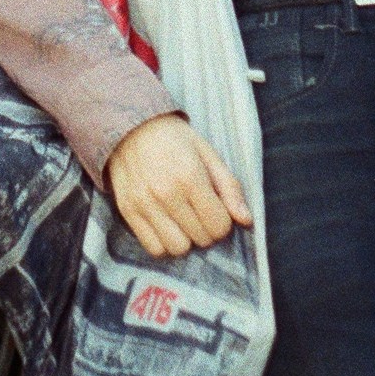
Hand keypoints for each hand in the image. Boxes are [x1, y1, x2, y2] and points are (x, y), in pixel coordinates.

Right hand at [103, 114, 251, 257]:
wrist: (129, 127)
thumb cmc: (175, 140)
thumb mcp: (208, 154)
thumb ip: (230, 187)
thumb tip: (247, 220)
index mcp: (190, 177)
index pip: (219, 226)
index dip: (223, 220)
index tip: (215, 208)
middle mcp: (166, 194)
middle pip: (201, 239)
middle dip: (206, 229)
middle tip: (199, 212)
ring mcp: (144, 205)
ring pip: (178, 248)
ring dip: (185, 239)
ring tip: (182, 220)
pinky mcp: (127, 212)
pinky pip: (153, 248)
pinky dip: (163, 242)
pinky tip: (166, 225)